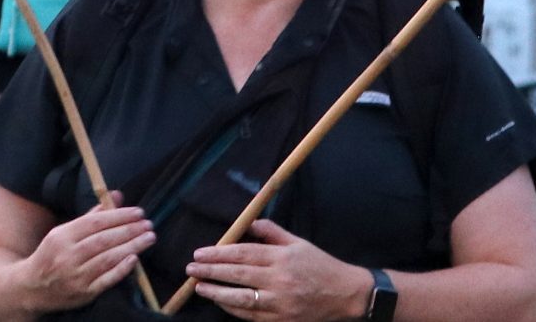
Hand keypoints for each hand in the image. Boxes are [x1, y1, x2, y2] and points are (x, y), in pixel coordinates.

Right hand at [19, 203, 151, 311]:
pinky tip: (134, 260)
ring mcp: (75, 276)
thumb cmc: (53, 254)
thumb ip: (93, 215)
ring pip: (107, 259)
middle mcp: (67, 256)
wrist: (31, 288)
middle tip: (148, 225)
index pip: (95, 223)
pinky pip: (105, 281)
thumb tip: (117, 196)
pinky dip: (121, 270)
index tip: (138, 212)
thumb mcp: (65, 231)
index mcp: (62, 236)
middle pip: (103, 240)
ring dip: (131, 247)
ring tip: (148, 238)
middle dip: (129, 231)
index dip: (119, 216)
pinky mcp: (82, 294)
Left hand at [189, 218, 370, 321]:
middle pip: (238, 275)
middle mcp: (279, 280)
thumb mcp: (298, 243)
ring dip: (216, 293)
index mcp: (282, 257)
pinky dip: (233, 309)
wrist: (345, 294)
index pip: (243, 253)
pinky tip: (220, 302)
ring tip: (198, 287)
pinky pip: (251, 315)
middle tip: (191, 268)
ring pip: (240, 299)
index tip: (200, 253)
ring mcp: (279, 303)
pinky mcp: (280, 320)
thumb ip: (273, 232)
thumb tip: (249, 223)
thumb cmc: (321, 265)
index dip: (219, 253)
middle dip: (211, 271)